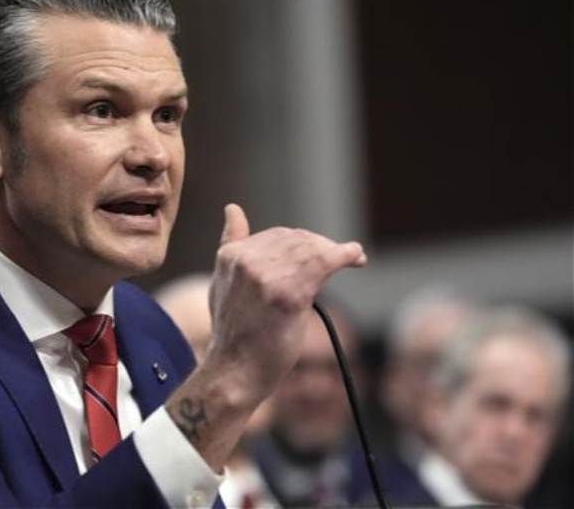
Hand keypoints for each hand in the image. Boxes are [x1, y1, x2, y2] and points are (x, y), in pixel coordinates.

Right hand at [166, 203, 365, 470]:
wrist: (234, 372)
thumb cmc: (235, 333)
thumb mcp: (223, 282)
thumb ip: (231, 245)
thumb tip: (233, 209)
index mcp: (230, 256)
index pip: (276, 235)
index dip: (304, 241)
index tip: (323, 250)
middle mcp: (245, 261)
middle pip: (295, 239)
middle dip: (321, 246)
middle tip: (343, 256)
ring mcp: (264, 277)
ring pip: (310, 249)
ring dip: (336, 251)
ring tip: (352, 258)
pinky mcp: (287, 294)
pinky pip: (323, 263)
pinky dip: (345, 256)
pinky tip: (356, 257)